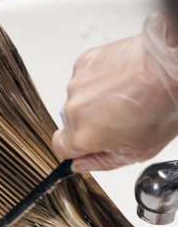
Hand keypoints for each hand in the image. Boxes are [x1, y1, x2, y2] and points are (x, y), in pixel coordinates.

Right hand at [52, 13, 177, 171]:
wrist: (167, 68)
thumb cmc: (159, 108)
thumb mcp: (136, 152)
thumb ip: (101, 162)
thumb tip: (80, 164)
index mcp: (82, 136)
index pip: (59, 147)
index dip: (74, 148)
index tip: (88, 145)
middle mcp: (73, 110)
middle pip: (71, 123)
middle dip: (89, 123)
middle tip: (118, 119)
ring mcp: (77, 84)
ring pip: (78, 99)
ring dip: (94, 100)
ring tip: (123, 97)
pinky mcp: (84, 62)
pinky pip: (84, 77)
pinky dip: (97, 80)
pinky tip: (119, 80)